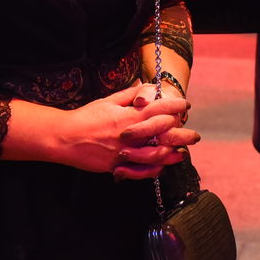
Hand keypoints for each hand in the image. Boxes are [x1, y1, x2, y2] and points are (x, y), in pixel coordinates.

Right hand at [59, 83, 191, 176]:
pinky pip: (140, 172)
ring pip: (155, 155)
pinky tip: (162, 166)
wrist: (64, 138)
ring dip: (172, 154)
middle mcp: (129, 135)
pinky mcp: (117, 167)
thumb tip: (144, 87)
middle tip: (194, 135)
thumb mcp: (107, 101)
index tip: (185, 105)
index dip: (175, 106)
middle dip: (182, 133)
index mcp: (127, 116)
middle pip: (162, 134)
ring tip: (183, 153)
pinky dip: (154, 170)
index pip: (158, 109)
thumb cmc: (85, 117)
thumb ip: (128, 96)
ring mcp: (123, 153)